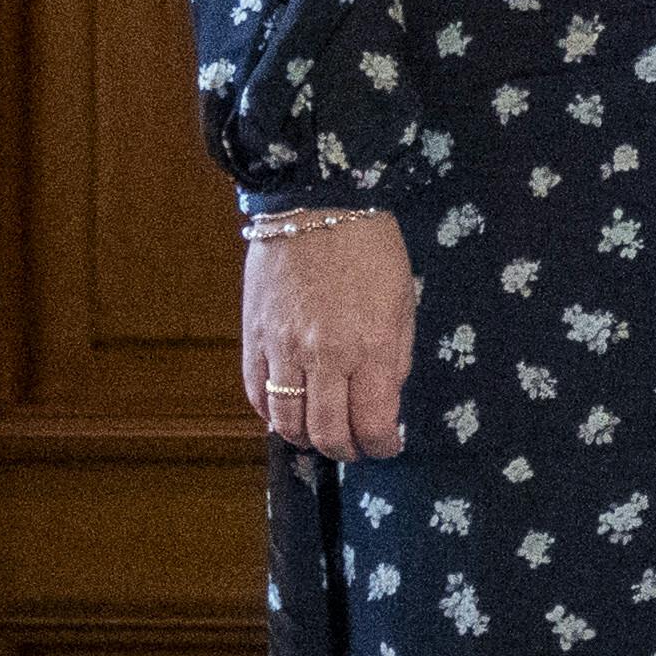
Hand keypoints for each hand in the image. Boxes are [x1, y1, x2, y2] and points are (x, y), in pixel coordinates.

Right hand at [239, 215, 415, 462]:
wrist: (316, 205)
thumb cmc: (371, 251)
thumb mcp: (402, 305)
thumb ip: (395, 356)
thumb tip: (383, 398)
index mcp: (372, 347)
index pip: (373, 422)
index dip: (381, 445)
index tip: (387, 446)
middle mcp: (325, 355)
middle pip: (328, 431)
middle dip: (345, 450)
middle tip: (355, 449)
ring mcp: (283, 348)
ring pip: (287, 420)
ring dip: (306, 438)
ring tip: (321, 436)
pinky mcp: (253, 337)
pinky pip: (256, 392)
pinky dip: (270, 412)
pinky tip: (286, 413)